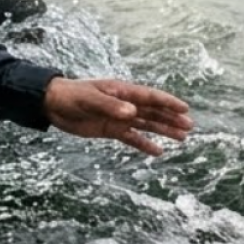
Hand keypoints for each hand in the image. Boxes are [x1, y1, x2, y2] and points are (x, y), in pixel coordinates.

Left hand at [43, 78, 192, 155]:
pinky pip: (132, 138)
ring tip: (182, 138)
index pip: (150, 97)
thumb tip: (132, 113)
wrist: (53, 105)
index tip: (185, 109)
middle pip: (153, 112)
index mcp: (122, 92)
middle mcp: (124, 104)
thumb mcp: (90, 100)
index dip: (168, 103)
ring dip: (164, 131)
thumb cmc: (72, 96)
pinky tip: (158, 152)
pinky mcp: (111, 130)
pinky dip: (145, 144)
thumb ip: (111, 106)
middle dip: (171, 119)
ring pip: (146, 125)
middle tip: (190, 127)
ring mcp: (119, 117)